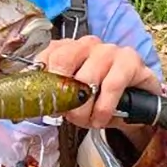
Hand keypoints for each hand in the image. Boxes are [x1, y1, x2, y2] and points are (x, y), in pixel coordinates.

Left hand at [35, 36, 161, 147]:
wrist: (136, 102)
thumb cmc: (98, 97)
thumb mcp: (71, 96)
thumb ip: (51, 92)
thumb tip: (29, 99)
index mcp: (67, 48)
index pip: (46, 57)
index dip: (43, 83)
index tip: (46, 104)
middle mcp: (86, 45)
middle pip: (62, 61)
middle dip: (62, 94)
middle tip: (67, 114)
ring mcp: (109, 50)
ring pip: (86, 78)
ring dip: (84, 109)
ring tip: (87, 120)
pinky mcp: (130, 61)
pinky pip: (111, 85)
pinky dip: (103, 109)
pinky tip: (101, 119)